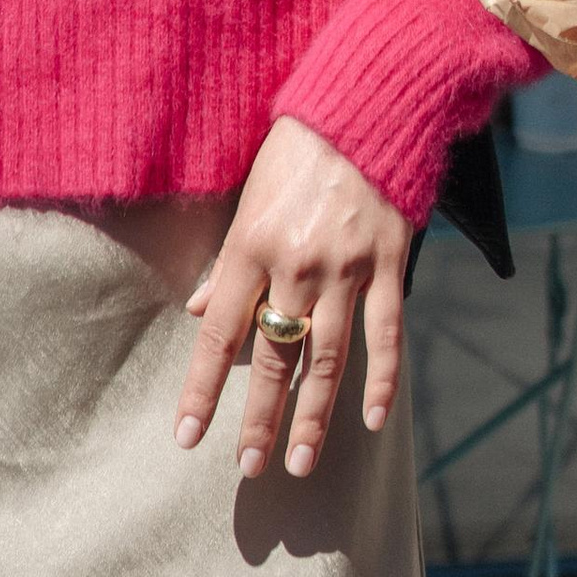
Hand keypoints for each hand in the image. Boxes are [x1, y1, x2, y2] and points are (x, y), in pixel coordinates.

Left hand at [172, 117, 408, 482]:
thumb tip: (202, 312)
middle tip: (249, 469)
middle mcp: (295, 265)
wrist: (365, 107)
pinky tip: (374, 419)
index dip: (203, 389)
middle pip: (273, 357)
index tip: (188, 436)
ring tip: (298, 463)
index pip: (219, 334)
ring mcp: (346, 268)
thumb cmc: (297, 149)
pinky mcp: (389, 264)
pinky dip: (383, 379)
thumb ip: (228, 261)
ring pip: (326, 359)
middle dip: (259, 419)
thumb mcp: (247, 198)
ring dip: (312, 416)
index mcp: (250, 247)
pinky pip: (385, 333)